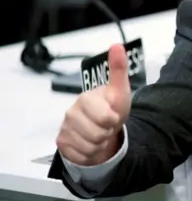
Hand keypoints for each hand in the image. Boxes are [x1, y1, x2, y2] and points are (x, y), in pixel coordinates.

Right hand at [56, 45, 130, 165]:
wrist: (103, 126)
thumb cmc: (112, 106)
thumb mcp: (120, 90)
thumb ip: (118, 69)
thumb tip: (117, 45)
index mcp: (85, 99)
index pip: (105, 118)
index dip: (113, 119)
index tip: (113, 114)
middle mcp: (71, 113)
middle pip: (98, 135)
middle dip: (107, 132)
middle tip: (106, 125)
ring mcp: (65, 128)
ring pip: (90, 146)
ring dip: (100, 143)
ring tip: (100, 132)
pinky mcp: (62, 143)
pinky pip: (81, 155)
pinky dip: (90, 152)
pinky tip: (89, 142)